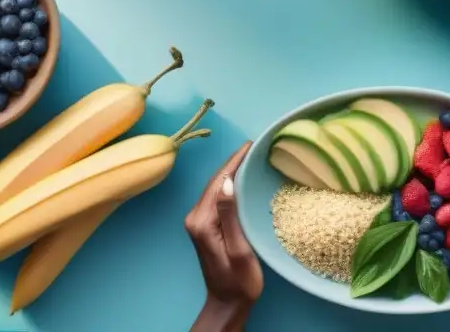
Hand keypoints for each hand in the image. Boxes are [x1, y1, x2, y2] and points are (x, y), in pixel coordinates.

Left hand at [186, 142, 262, 331]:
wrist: (227, 304)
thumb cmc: (239, 282)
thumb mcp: (239, 250)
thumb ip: (230, 215)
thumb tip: (228, 182)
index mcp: (202, 221)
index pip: (219, 182)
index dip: (234, 161)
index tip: (250, 145)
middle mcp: (195, 218)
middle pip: (215, 182)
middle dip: (233, 162)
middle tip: (254, 146)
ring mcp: (198, 222)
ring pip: (215, 188)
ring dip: (231, 171)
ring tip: (250, 157)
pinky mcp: (204, 226)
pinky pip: (217, 198)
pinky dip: (229, 184)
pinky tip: (241, 179)